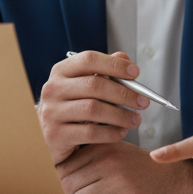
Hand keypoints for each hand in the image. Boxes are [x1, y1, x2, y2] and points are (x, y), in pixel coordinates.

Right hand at [37, 50, 149, 164]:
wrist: (50, 136)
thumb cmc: (72, 106)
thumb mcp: (84, 85)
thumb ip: (104, 70)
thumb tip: (124, 57)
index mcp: (61, 71)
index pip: (89, 59)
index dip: (114, 65)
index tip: (136, 73)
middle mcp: (53, 89)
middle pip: (94, 85)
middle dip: (124, 93)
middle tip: (143, 101)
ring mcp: (52, 112)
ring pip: (93, 109)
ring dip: (120, 115)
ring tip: (136, 119)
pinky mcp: (56, 135)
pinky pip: (90, 133)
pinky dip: (110, 133)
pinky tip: (121, 132)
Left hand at [57, 141, 192, 193]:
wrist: (175, 176)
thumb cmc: (139, 168)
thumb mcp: (114, 154)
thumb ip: (88, 161)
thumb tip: (54, 178)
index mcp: (102, 146)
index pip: (64, 167)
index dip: (60, 183)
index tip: (67, 189)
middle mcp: (108, 160)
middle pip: (68, 185)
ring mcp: (119, 179)